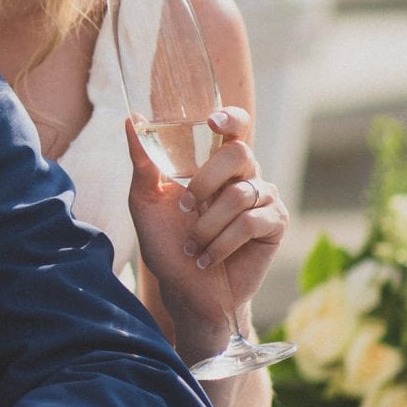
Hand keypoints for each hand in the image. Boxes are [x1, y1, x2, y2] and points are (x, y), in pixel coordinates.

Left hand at [125, 108, 286, 353]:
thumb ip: (142, 161)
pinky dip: (222, 243)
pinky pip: (250, 222)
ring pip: (239, 195)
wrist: (185, 289)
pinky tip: (209, 258)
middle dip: (205, 181)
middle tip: (184, 208)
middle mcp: (244, 175)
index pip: (235, 127)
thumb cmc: (166, 244)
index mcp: (216, 164)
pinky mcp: (274, 224)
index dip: (231, 118)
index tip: (213, 122)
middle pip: (239, 153)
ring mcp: (263, 197)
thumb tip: (132, 118)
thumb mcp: (145, 200)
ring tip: (193, 245)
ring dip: (207, 225)